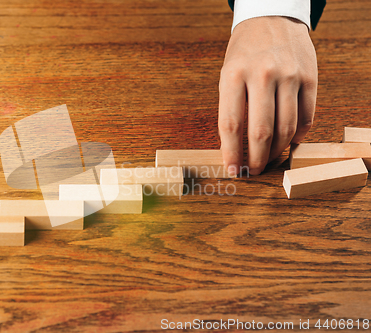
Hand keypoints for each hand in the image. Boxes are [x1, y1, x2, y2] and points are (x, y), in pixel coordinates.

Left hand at [218, 16, 316, 175]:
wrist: (272, 19)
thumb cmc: (244, 52)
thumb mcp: (227, 74)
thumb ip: (231, 108)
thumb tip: (235, 148)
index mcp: (233, 75)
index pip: (231, 124)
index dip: (232, 153)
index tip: (233, 170)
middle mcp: (262, 75)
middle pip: (261, 131)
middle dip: (257, 159)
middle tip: (255, 171)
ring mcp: (289, 75)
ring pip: (287, 128)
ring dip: (278, 151)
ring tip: (270, 159)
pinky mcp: (310, 77)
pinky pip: (306, 117)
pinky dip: (298, 135)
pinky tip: (289, 141)